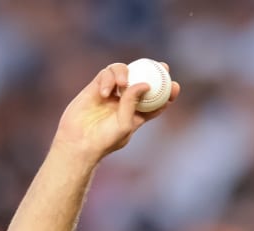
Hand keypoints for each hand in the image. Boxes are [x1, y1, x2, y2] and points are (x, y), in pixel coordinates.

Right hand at [52, 62, 180, 163]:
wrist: (79, 141)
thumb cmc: (105, 139)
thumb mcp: (124, 123)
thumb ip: (133, 102)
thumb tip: (145, 83)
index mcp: (137, 115)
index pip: (156, 101)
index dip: (167, 92)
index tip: (175, 86)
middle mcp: (125, 102)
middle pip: (142, 80)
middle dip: (154, 72)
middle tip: (162, 66)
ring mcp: (111, 94)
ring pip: (124, 73)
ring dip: (126, 73)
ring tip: (122, 85)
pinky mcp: (96, 87)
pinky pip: (106, 74)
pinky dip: (108, 79)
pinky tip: (104, 93)